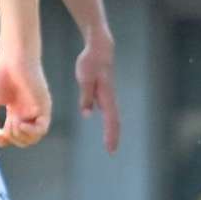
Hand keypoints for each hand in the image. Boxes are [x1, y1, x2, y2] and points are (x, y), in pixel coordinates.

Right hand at [0, 54, 51, 148]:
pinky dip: (29, 132)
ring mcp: (37, 110)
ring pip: (34, 138)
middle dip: (12, 140)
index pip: (13, 136)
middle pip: (25, 140)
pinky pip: (41, 129)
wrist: (13, 59)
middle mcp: (28, 113)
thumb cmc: (1, 76)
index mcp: (16, 112)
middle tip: (5, 127)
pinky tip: (19, 122)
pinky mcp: (44, 106)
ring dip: (19, 137)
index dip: (4, 139)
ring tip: (12, 123)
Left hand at [75, 31, 120, 153]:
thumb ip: (86, 96)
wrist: (101, 48)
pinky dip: (110, 121)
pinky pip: (110, 111)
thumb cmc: (91, 61)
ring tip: (111, 143)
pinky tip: (109, 126)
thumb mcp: (85, 78)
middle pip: (115, 120)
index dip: (111, 134)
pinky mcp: (105, 93)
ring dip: (113, 130)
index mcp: (106, 96)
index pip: (111, 119)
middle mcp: (109, 98)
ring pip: (113, 116)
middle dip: (114, 136)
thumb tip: (87, 115)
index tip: (111, 148)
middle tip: (112, 151)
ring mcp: (108, 96)